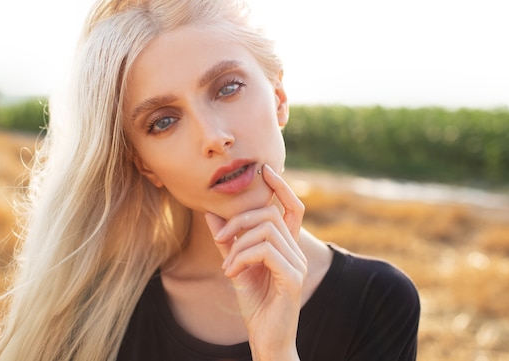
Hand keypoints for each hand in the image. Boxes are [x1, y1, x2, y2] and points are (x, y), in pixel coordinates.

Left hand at [205, 164, 306, 360]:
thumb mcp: (236, 266)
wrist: (266, 339)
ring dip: (237, 245)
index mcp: (287, 247)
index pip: (293, 207)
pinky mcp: (292, 277)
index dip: (282, 187)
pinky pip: (264, 251)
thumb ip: (227, 241)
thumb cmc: (255, 304)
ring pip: (265, 230)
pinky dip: (241, 257)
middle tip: (220, 238)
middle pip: (271, 215)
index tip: (265, 169)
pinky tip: (231, 273)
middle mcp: (297, 251)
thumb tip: (211, 214)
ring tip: (227, 266)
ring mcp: (297, 264)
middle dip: (239, 220)